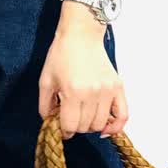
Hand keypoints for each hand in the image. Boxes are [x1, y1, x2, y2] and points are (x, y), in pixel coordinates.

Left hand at [38, 18, 127, 138]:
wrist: (81, 36)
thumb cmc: (61, 55)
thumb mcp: (45, 80)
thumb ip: (45, 105)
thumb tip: (50, 122)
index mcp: (73, 92)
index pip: (70, 126)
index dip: (63, 131)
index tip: (61, 127)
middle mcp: (93, 93)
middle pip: (85, 127)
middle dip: (75, 127)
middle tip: (71, 117)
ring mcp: (108, 91)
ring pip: (101, 124)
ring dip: (91, 125)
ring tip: (84, 116)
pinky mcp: (118, 87)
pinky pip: (123, 115)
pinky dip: (116, 126)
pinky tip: (106, 129)